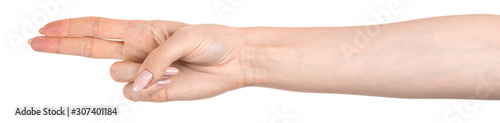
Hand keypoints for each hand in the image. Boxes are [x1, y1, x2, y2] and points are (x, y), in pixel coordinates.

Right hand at [30, 17, 250, 101]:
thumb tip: (137, 82)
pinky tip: (172, 80)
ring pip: (117, 74)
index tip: (45, 29)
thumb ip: (156, 58)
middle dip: (62, 44)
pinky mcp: (154, 93)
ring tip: (174, 65)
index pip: (98, 28)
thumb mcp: (183, 38)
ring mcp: (143, 73)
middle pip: (90, 48)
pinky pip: (135, 94)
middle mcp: (137, 51)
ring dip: (139, 70)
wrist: (232, 61)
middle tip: (34, 41)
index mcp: (141, 30)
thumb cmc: (210, 41)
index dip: (71, 28)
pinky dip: (150, 88)